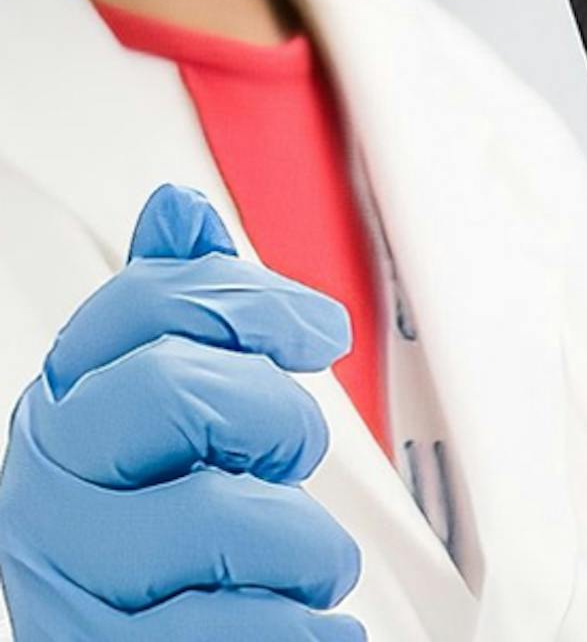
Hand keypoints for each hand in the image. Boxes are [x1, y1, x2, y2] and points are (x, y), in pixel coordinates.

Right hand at [0, 186, 363, 639]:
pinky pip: (227, 629)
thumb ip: (179, 319)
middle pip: (177, 391)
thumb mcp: (166, 414)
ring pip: (217, 518)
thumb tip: (176, 211)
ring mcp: (72, 584)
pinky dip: (296, 626)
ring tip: (304, 564)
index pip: (146, 307)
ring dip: (303, 545)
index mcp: (60, 415)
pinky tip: (307, 620)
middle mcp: (46, 495)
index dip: (249, 306)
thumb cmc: (166, 538)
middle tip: (291, 460)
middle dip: (276, 420)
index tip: (316, 332)